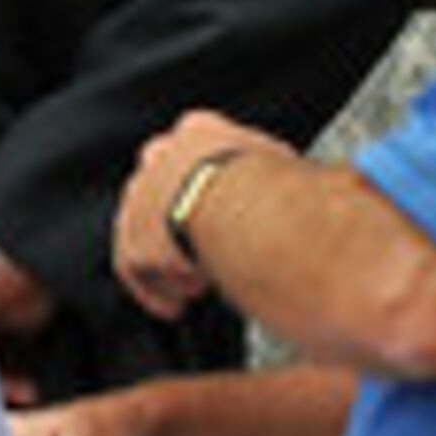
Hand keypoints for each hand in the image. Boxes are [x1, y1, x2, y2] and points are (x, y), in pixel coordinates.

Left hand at [113, 110, 281, 318]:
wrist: (247, 208)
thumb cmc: (276, 186)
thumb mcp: (283, 162)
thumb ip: (275, 170)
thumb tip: (302, 188)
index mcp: (198, 131)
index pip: (193, 155)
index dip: (208, 189)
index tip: (220, 213)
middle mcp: (161, 157)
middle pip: (163, 190)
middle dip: (183, 221)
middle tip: (205, 249)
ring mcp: (141, 197)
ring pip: (146, 229)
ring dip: (170, 258)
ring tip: (193, 285)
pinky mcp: (133, 238)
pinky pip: (134, 268)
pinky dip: (155, 289)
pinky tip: (175, 304)